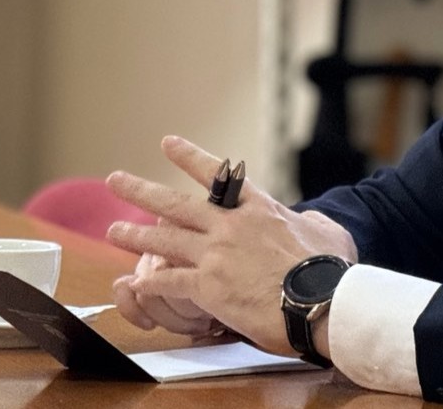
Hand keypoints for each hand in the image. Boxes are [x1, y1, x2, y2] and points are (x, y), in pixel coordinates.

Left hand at [106, 135, 357, 356]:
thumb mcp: (329, 232)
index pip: (219, 176)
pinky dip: (150, 283)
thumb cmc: (330, 269)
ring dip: (135, 236)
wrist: (321, 300)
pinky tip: (135, 283)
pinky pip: (169, 282)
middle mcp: (231, 226)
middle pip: (176, 204)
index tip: (167, 143)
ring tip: (113, 231)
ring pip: (164, 240)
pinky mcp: (208, 287)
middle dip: (142, 191)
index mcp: (260, 209)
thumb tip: (311, 219)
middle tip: (116, 180)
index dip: (190, 158)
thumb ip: (313, 221)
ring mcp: (217, 255)